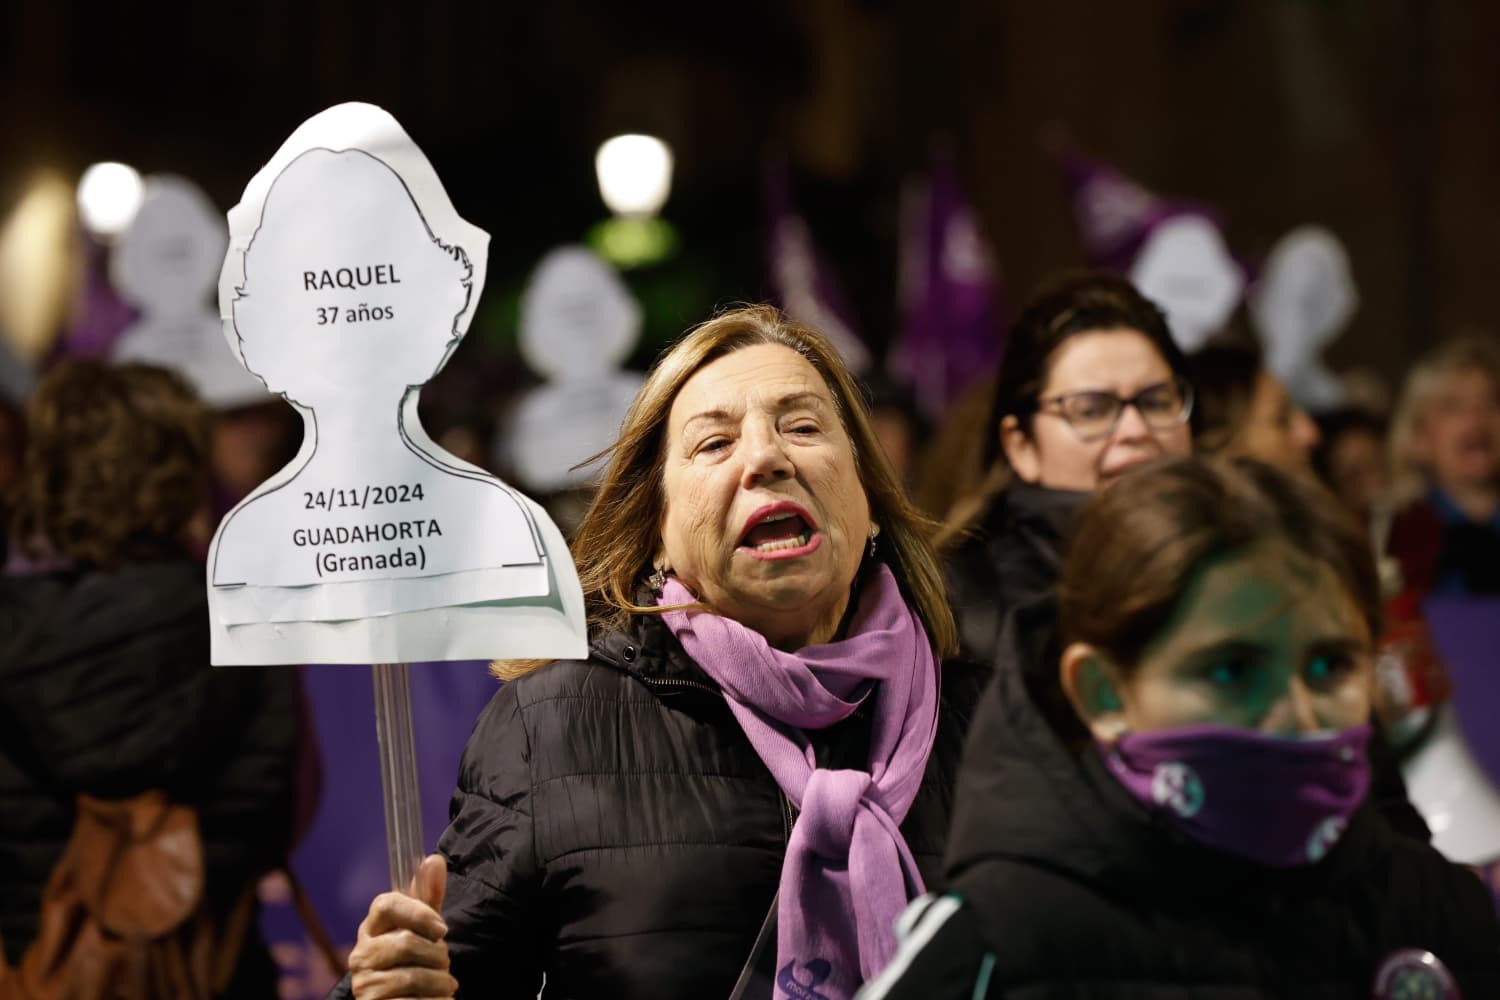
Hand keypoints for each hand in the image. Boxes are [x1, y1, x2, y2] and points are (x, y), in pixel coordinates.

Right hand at [349, 854, 456, 998]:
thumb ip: (428, 898)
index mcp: (371, 928)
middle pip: (405, 942)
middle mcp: (361, 955)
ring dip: (440, 981)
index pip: (385, 904)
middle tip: (444, 963)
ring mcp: (364, 984)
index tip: (442, 929)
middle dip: (438, 954)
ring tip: (444, 984)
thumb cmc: (415, 961)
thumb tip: (433, 859)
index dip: (418, 913)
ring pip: (412, 975)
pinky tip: (439, 999)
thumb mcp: (423, 929)